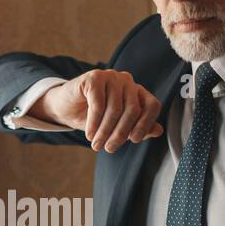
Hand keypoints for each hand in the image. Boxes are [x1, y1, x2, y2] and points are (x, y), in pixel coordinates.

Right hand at [32, 69, 163, 151]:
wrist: (66, 108)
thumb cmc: (93, 118)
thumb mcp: (117, 126)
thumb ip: (138, 128)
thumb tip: (159, 130)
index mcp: (137, 91)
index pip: (152, 105)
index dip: (146, 124)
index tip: (134, 140)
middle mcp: (127, 81)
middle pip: (133, 109)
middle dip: (120, 133)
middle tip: (108, 148)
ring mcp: (111, 77)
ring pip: (115, 109)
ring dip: (105, 131)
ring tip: (96, 145)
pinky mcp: (94, 77)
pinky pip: (98, 104)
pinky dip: (94, 123)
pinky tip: (89, 134)